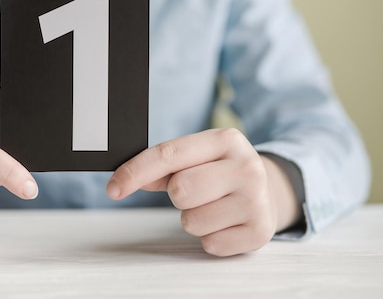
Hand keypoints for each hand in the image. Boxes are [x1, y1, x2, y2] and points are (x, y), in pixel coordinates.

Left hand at [106, 128, 299, 255]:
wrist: (269, 192)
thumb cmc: (221, 172)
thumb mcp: (196, 158)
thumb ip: (161, 167)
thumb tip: (124, 180)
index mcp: (226, 139)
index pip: (169, 155)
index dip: (135, 172)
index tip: (113, 188)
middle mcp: (247, 166)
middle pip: (180, 190)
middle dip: (178, 196)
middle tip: (196, 191)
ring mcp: (257, 200)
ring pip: (192, 221)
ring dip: (194, 218)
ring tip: (213, 206)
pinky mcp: (260, 231)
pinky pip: (209, 243)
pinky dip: (210, 237)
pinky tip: (225, 222)